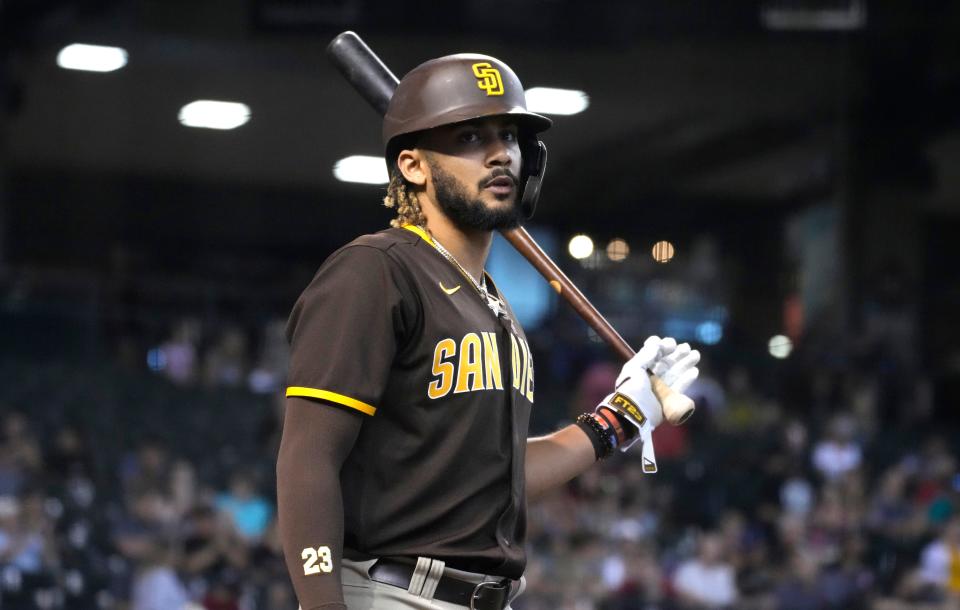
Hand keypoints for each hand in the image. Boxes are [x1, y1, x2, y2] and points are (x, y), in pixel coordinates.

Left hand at [597, 336, 699, 472]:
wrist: (633, 413)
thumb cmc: (631, 389)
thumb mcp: (634, 368)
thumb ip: (646, 354)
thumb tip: (656, 342)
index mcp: (640, 370)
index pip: (653, 355)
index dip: (663, 348)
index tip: (671, 344)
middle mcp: (650, 379)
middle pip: (666, 364)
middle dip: (678, 355)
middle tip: (688, 348)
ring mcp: (659, 390)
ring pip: (675, 374)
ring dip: (685, 364)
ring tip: (696, 355)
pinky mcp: (667, 401)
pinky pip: (679, 388)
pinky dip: (687, 379)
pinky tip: (694, 371)